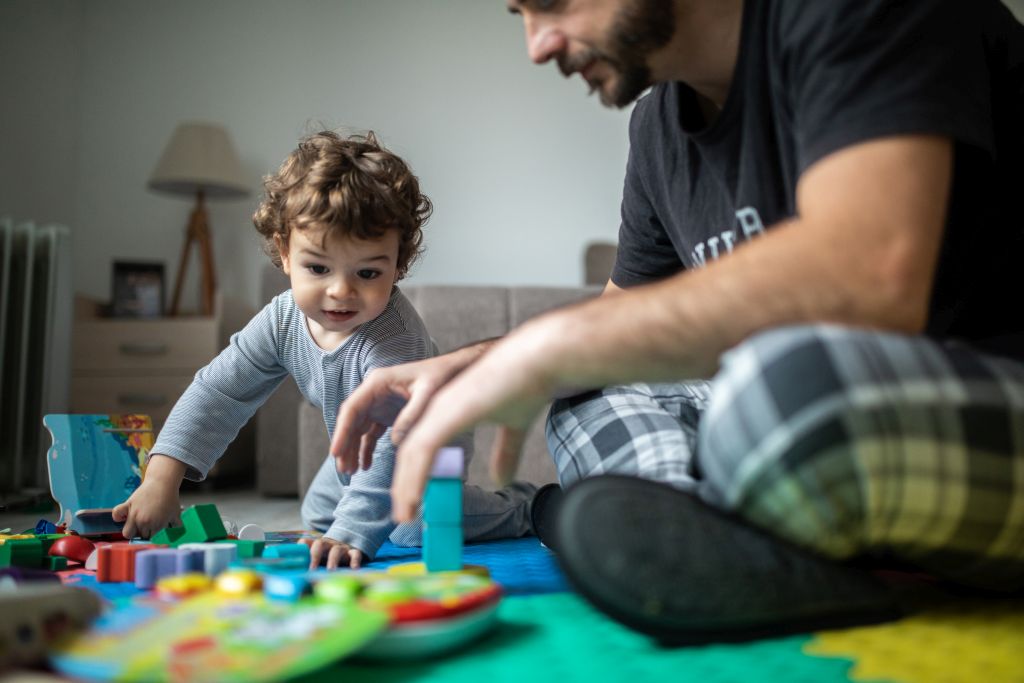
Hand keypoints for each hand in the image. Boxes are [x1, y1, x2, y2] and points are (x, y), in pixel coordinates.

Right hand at [111, 455, 184, 538]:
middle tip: (149, 523)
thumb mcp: (176, 514)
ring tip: (138, 523)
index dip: (153, 534)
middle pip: (139, 536)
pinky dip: (118, 517)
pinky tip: (125, 515)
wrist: (163, 482)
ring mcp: (134, 514)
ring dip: (132, 529)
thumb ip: (176, 527)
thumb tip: (175, 535)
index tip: (155, 529)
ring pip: (127, 533)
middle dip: (144, 532)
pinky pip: (116, 514)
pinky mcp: (127, 505)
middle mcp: (144, 521)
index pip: (151, 538)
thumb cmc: (170, 498)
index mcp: (157, 525)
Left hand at [301, 537, 364, 569]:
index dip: (301, 548)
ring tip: (331, 571)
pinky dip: (355, 561)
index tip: (297, 559)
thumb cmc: (330, 556)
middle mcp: (328, 545)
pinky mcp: (354, 552)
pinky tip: (354, 568)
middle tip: (312, 569)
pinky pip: (355, 554)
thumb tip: (296, 584)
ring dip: (332, 560)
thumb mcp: (319, 557)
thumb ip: (309, 566)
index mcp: (317, 546)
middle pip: (320, 544)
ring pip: (336, 550)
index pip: (306, 542)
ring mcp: (341, 547)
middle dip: (315, 556)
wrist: (351, 540)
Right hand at [331, 345, 492, 474]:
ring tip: (350, 472)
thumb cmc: (441, 376)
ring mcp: (380, 404)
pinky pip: (371, 433)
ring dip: (353, 450)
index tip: (335, 452)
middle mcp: (374, 392)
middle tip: (342, 468)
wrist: (455, 371)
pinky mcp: (388, 414)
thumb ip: (412, 415)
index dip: (342, 431)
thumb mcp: (429, 393)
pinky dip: (367, 449)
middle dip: (345, 445)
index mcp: (378, 382)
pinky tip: (365, 466)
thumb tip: (395, 442)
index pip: (352, 408)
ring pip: (359, 429)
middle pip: (352, 421)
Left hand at [391, 322, 557, 521]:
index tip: (413, 500)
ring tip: (406, 516)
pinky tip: (413, 500)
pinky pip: (423, 452)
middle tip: (404, 515)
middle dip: (403, 485)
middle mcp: (439, 409)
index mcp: (449, 410)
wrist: (538, 359)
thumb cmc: (529, 385)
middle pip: (409, 453)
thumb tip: (502, 480)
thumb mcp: (515, 426)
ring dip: (406, 488)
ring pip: (411, 456)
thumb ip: (506, 452)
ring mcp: (441, 410)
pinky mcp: (449, 414)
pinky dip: (415, 478)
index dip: (414, 474)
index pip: (422, 446)